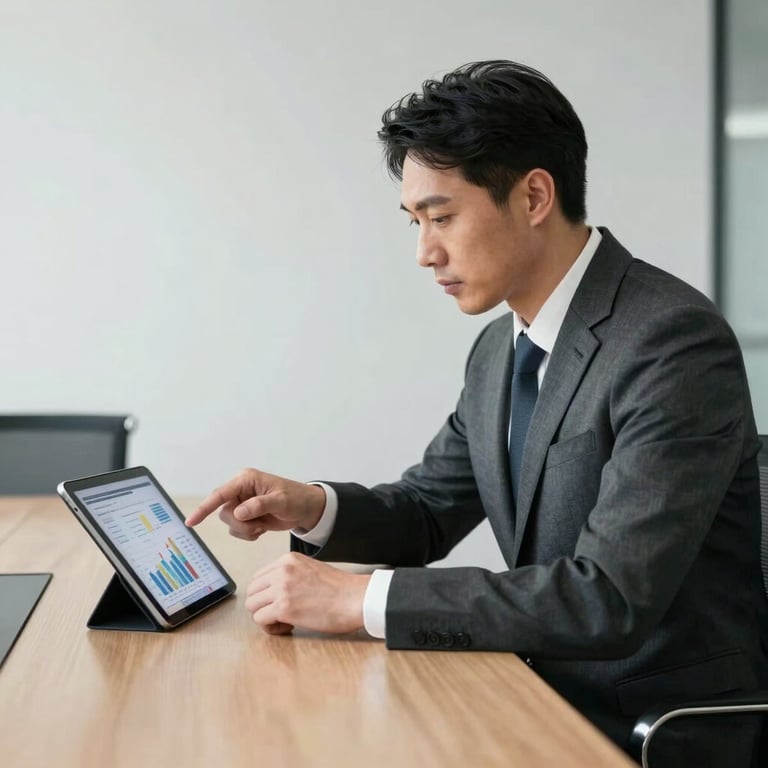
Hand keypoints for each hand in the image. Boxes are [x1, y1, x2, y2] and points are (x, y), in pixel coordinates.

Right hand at [185, 468, 325, 541]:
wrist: (306, 509)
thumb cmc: (296, 498)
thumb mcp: (281, 500)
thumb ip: (260, 505)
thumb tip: (239, 512)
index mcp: (246, 480)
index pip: (220, 494)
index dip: (205, 508)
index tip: (191, 522)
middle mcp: (240, 491)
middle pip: (224, 513)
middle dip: (241, 524)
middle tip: (259, 525)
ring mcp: (242, 504)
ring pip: (230, 524)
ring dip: (247, 530)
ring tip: (263, 525)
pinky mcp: (245, 516)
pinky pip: (237, 531)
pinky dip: (250, 534)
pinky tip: (263, 527)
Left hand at [245, 553, 369, 634]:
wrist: (356, 598)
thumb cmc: (341, 589)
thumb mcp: (310, 569)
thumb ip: (290, 575)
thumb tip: (274, 592)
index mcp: (288, 560)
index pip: (258, 577)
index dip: (265, 595)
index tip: (278, 602)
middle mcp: (282, 570)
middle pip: (251, 592)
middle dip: (262, 606)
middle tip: (280, 614)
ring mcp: (281, 588)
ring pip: (252, 606)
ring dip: (266, 618)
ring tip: (285, 622)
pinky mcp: (284, 607)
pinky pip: (260, 620)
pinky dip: (271, 628)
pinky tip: (288, 627)